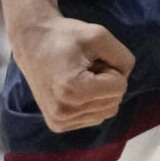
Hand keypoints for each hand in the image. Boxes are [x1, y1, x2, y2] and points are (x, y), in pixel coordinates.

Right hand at [13, 15, 134, 133]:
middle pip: (115, 102)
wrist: (32, 42)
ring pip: (106, 112)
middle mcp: (65, 112)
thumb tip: (127, 77)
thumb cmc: (66, 36)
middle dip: (107, 82)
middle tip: (86, 66)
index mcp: (74, 91)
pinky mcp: (58, 125)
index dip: (111, 68)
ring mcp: (60, 122)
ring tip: (81, 76)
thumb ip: (123, 56)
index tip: (91, 58)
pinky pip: (94, 118)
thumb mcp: (99, 35)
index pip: (120, 88)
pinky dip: (92, 103)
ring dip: (100, 93)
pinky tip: (75, 88)